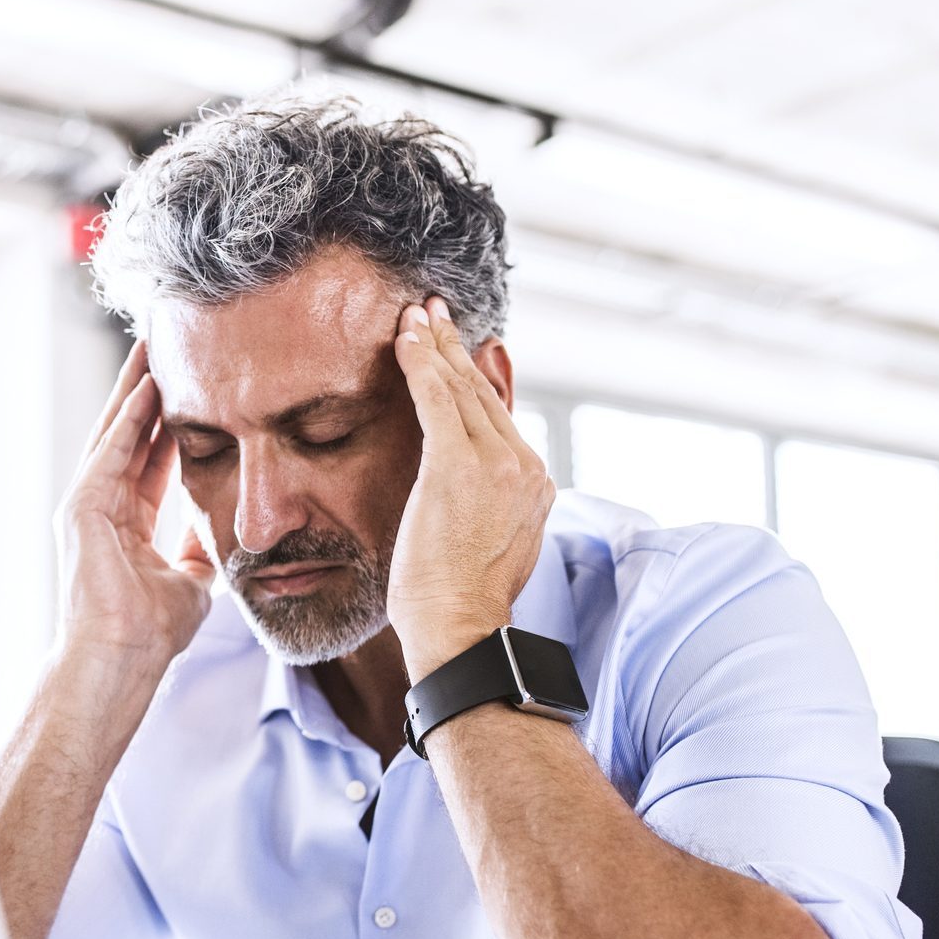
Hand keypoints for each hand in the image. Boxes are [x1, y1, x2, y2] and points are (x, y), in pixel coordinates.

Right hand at [52, 339, 216, 672]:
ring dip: (135, 388)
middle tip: (169, 345)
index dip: (172, 420)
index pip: (153, 457)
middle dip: (150, 390)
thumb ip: (199, 547)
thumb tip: (222, 528)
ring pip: (116, 432)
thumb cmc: (152, 633)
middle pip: (130, 434)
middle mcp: (102, 507)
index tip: (194, 384)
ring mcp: (87, 505)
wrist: (123, 660)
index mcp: (127, 523)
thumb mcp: (193, 578)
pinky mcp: (81, 508)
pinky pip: (110, 451)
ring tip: (154, 345)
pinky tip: (148, 385)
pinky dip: (128, 418)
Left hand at [387, 297, 554, 682]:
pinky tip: (404, 338)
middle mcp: (525, 466)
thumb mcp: (489, 544)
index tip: (457, 346)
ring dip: (436, 345)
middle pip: (484, 393)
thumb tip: (474, 490)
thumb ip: (489, 505)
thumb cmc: (460, 601)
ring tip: (415, 314)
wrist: (461, 627)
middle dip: (455, 348)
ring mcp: (497, 464)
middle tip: (433, 310)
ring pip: (462, 388)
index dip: (474, 375)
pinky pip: (437, 399)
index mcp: (534, 484)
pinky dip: (420, 363)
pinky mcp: (460, 465)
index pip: (500, 416)